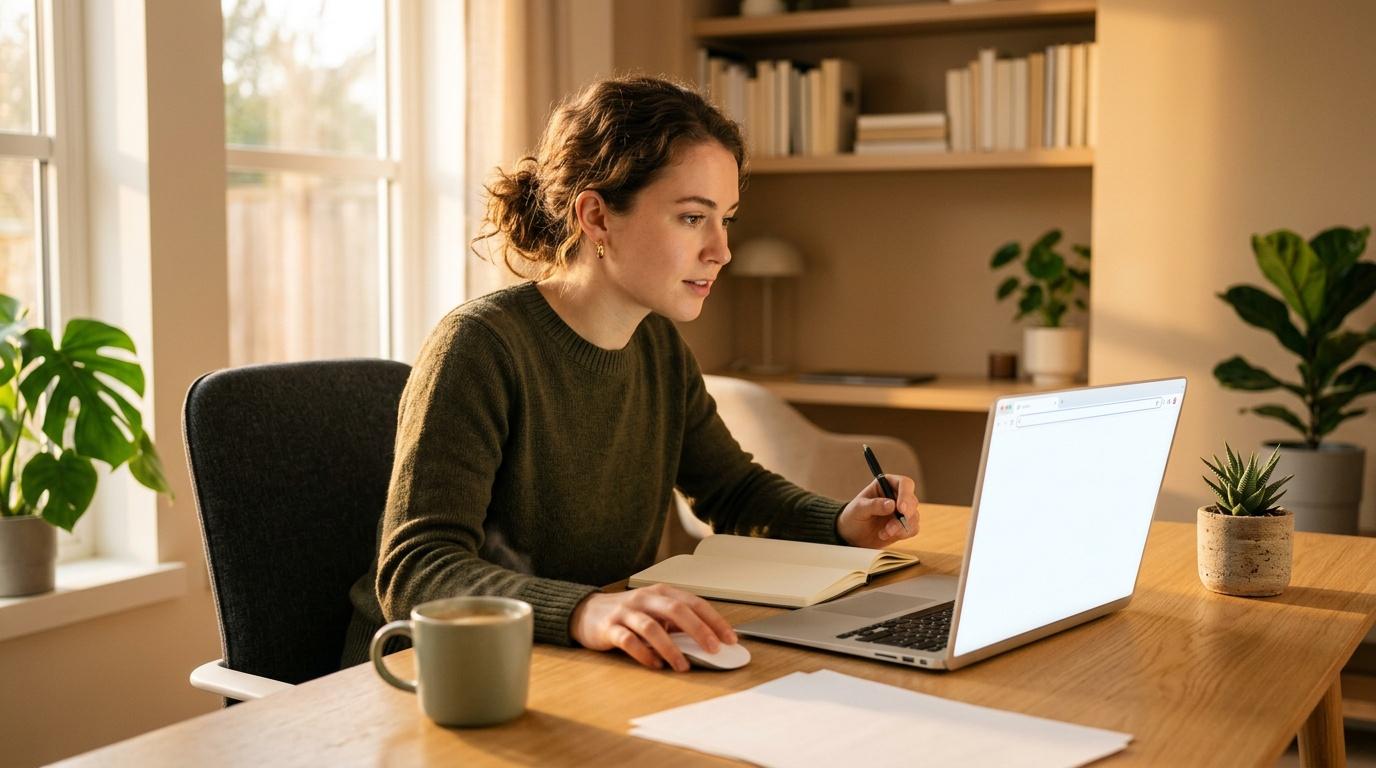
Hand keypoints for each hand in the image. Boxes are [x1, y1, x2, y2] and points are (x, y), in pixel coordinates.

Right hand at [569, 584, 737, 671]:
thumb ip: (677, 623)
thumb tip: (708, 642)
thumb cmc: (627, 614)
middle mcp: (644, 598)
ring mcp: (625, 612)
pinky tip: (655, 665)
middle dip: (698, 630)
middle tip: (713, 649)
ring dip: (671, 648)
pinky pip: (628, 641)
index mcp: (661, 592)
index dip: (714, 620)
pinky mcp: (608, 628)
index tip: (730, 638)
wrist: (586, 612)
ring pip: (652, 627)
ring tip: (683, 666)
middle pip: (676, 610)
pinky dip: (644, 654)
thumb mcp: (655, 612)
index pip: (694, 602)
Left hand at [836, 474, 919, 547]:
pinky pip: (913, 528)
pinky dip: (902, 533)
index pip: (904, 483)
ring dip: (900, 527)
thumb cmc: (853, 516)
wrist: (852, 534)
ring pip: (914, 516)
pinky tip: (886, 535)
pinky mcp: (904, 525)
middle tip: (891, 526)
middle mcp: (897, 496)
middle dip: (905, 515)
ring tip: (884, 532)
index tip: (900, 508)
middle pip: (912, 501)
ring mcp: (902, 511)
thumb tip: (891, 504)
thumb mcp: (858, 509)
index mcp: (886, 484)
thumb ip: (874, 505)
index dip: (905, 494)